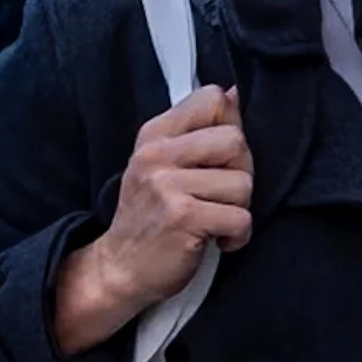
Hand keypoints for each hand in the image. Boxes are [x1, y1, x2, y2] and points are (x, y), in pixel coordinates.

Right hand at [53, 85, 251, 356]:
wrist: (118, 269)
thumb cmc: (151, 216)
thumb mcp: (163, 164)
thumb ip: (198, 130)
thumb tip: (236, 92)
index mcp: (155, 135)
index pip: (213, 98)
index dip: (230, 127)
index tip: (219, 160)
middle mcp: (157, 154)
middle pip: (236, 140)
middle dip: (241, 172)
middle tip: (222, 196)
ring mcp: (167, 185)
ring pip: (243, 183)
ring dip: (239, 209)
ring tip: (216, 220)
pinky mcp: (182, 217)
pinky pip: (240, 217)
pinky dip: (238, 235)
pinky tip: (219, 240)